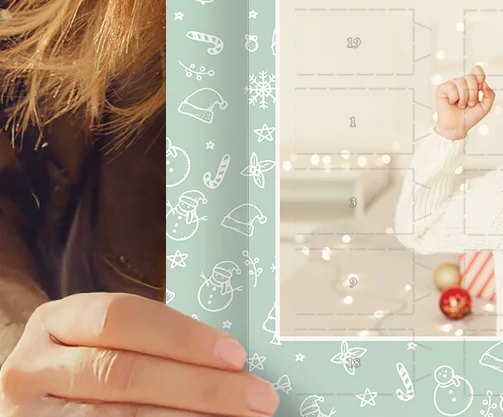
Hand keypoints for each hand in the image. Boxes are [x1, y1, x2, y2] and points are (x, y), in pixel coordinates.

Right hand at [0, 292, 277, 414]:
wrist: (37, 405)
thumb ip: (154, 343)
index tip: (237, 355)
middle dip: (198, 386)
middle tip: (255, 397)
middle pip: (123, 373)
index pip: (123, 318)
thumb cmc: (86, 363)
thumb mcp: (106, 342)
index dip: (182, 336)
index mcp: (57, 320)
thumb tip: (234, 360)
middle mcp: (31, 366)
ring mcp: (25, 414)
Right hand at [434, 65, 495, 139]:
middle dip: (473, 93)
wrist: (458, 127)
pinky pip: (451, 87)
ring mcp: (452, 84)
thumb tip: (485, 84)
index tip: (481, 87)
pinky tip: (452, 103)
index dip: (480, 76)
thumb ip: (490, 95)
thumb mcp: (485, 107)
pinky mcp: (442, 89)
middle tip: (470, 104)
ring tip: (461, 105)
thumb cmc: (470, 116)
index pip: (477, 70)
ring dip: (464, 98)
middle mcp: (462, 82)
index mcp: (472, 83)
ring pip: (461, 82)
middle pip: (471, 77)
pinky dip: (454, 97)